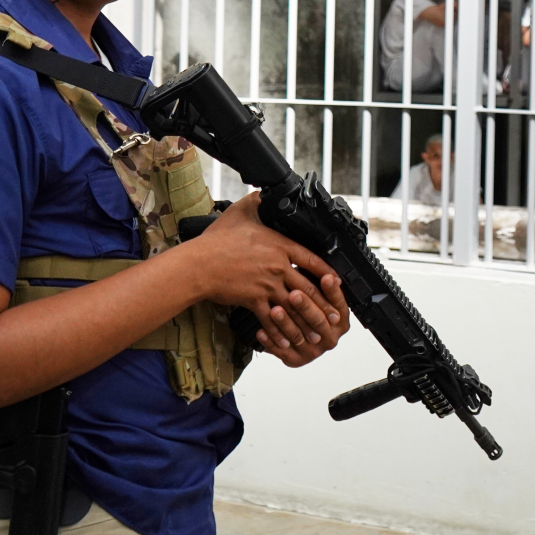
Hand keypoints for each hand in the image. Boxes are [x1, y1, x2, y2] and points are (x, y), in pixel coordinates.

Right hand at [190, 194, 348, 364]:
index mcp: (280, 245)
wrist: (198, 264)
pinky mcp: (254, 300)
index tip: (337, 283)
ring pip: (294, 307)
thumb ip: (258, 201)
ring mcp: (267, 285)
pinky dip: (281, 332)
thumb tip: (265, 191)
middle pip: (309, 288)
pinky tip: (288, 342)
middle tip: (334, 317)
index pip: (312, 259)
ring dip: (307, 323)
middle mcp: (278, 266)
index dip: (327, 272)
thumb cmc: (217, 240)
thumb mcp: (242, 211)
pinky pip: (272, 320)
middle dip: (323, 305)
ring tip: (317, 335)